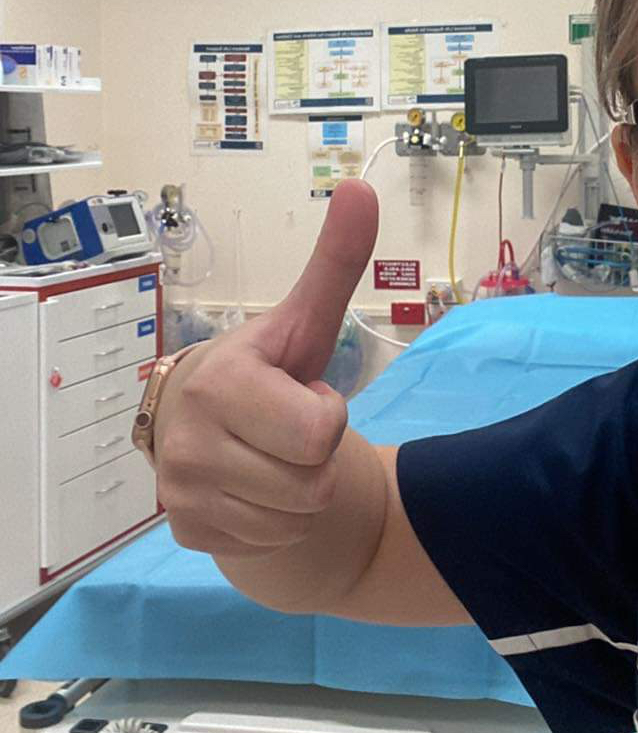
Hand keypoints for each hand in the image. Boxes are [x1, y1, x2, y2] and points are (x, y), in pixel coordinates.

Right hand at [154, 179, 378, 558]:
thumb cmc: (266, 371)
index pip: (318, 432)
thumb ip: (334, 262)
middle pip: (313, 484)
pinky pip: (269, 545)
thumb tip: (361, 187)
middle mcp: (187, 442)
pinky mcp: (186, 535)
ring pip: (296, 520)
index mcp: (218, 382)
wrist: (207, 429)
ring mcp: (180, 494)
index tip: (298, 392)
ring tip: (273, 457)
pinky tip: (254, 490)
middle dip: (316, 457)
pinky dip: (274, 524)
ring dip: (300, 493)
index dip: (325, 414)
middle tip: (288, 430)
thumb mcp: (304, 322)